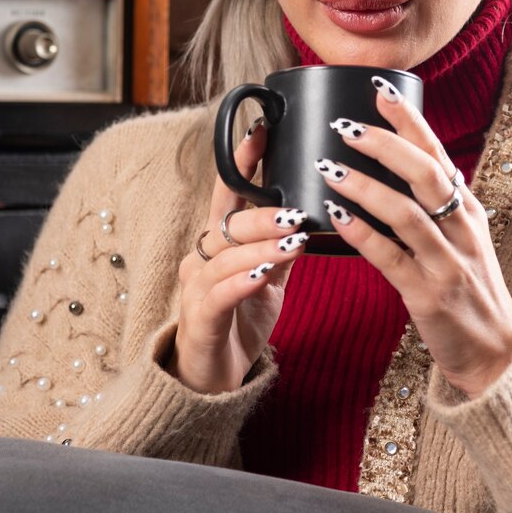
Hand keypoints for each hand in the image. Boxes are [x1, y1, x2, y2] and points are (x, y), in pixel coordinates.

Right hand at [167, 121, 308, 393]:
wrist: (210, 381)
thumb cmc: (239, 324)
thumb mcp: (268, 280)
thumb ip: (283, 247)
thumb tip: (315, 215)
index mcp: (219, 243)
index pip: (228, 193)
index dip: (243, 162)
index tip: (263, 131)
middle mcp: (201, 258)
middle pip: (230, 224)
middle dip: (264, 214)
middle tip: (296, 211)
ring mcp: (196, 288)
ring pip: (227, 256)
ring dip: (262, 247)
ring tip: (293, 241)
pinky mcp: (200, 320)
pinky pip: (221, 293)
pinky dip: (243, 281)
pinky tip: (263, 274)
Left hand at [319, 79, 511, 398]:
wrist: (494, 351)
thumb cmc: (469, 289)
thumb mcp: (464, 239)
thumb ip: (437, 203)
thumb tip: (404, 161)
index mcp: (468, 210)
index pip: (438, 154)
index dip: (410, 121)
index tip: (381, 90)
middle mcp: (462, 230)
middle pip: (424, 175)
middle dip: (385, 145)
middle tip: (345, 126)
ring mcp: (447, 262)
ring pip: (405, 213)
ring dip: (364, 186)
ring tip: (327, 167)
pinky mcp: (428, 294)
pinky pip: (390, 258)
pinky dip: (361, 234)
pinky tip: (335, 216)